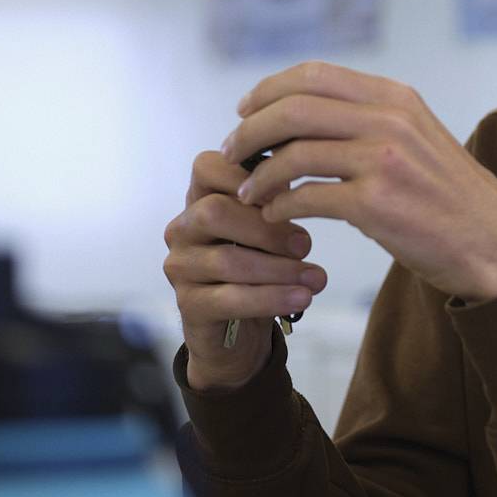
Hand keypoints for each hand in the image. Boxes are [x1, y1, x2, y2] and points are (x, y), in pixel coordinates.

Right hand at [164, 149, 328, 391]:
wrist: (236, 330)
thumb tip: (303, 191)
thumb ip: (276, 202)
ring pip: (227, 260)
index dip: (247, 175)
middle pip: (214, 212)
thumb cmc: (255, 266)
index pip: (207, 166)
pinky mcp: (187, 305)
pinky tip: (301, 298)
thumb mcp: (266, 228)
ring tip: (316, 279)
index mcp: (199, 199)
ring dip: (279, 270)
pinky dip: (271, 298)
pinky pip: (229, 299)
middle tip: (306, 245)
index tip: (288, 194)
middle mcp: (182, 229)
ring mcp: (180, 267)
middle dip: (267, 228)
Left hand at [227, 62, 496, 302]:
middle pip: (294, 108)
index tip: (244, 111)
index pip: (313, 75)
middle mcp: (390, 120)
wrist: (492, 244)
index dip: (268, 90)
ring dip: (260, 175)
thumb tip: (305, 109)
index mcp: (396, 97)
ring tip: (247, 193)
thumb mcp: (417, 136)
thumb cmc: (448, 197)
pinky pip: (306, 197)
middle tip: (231, 152)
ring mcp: (383, 161)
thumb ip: (371, 117)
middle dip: (250, 130)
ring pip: (294, 153)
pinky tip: (274, 215)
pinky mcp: (376, 204)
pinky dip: (280, 205)